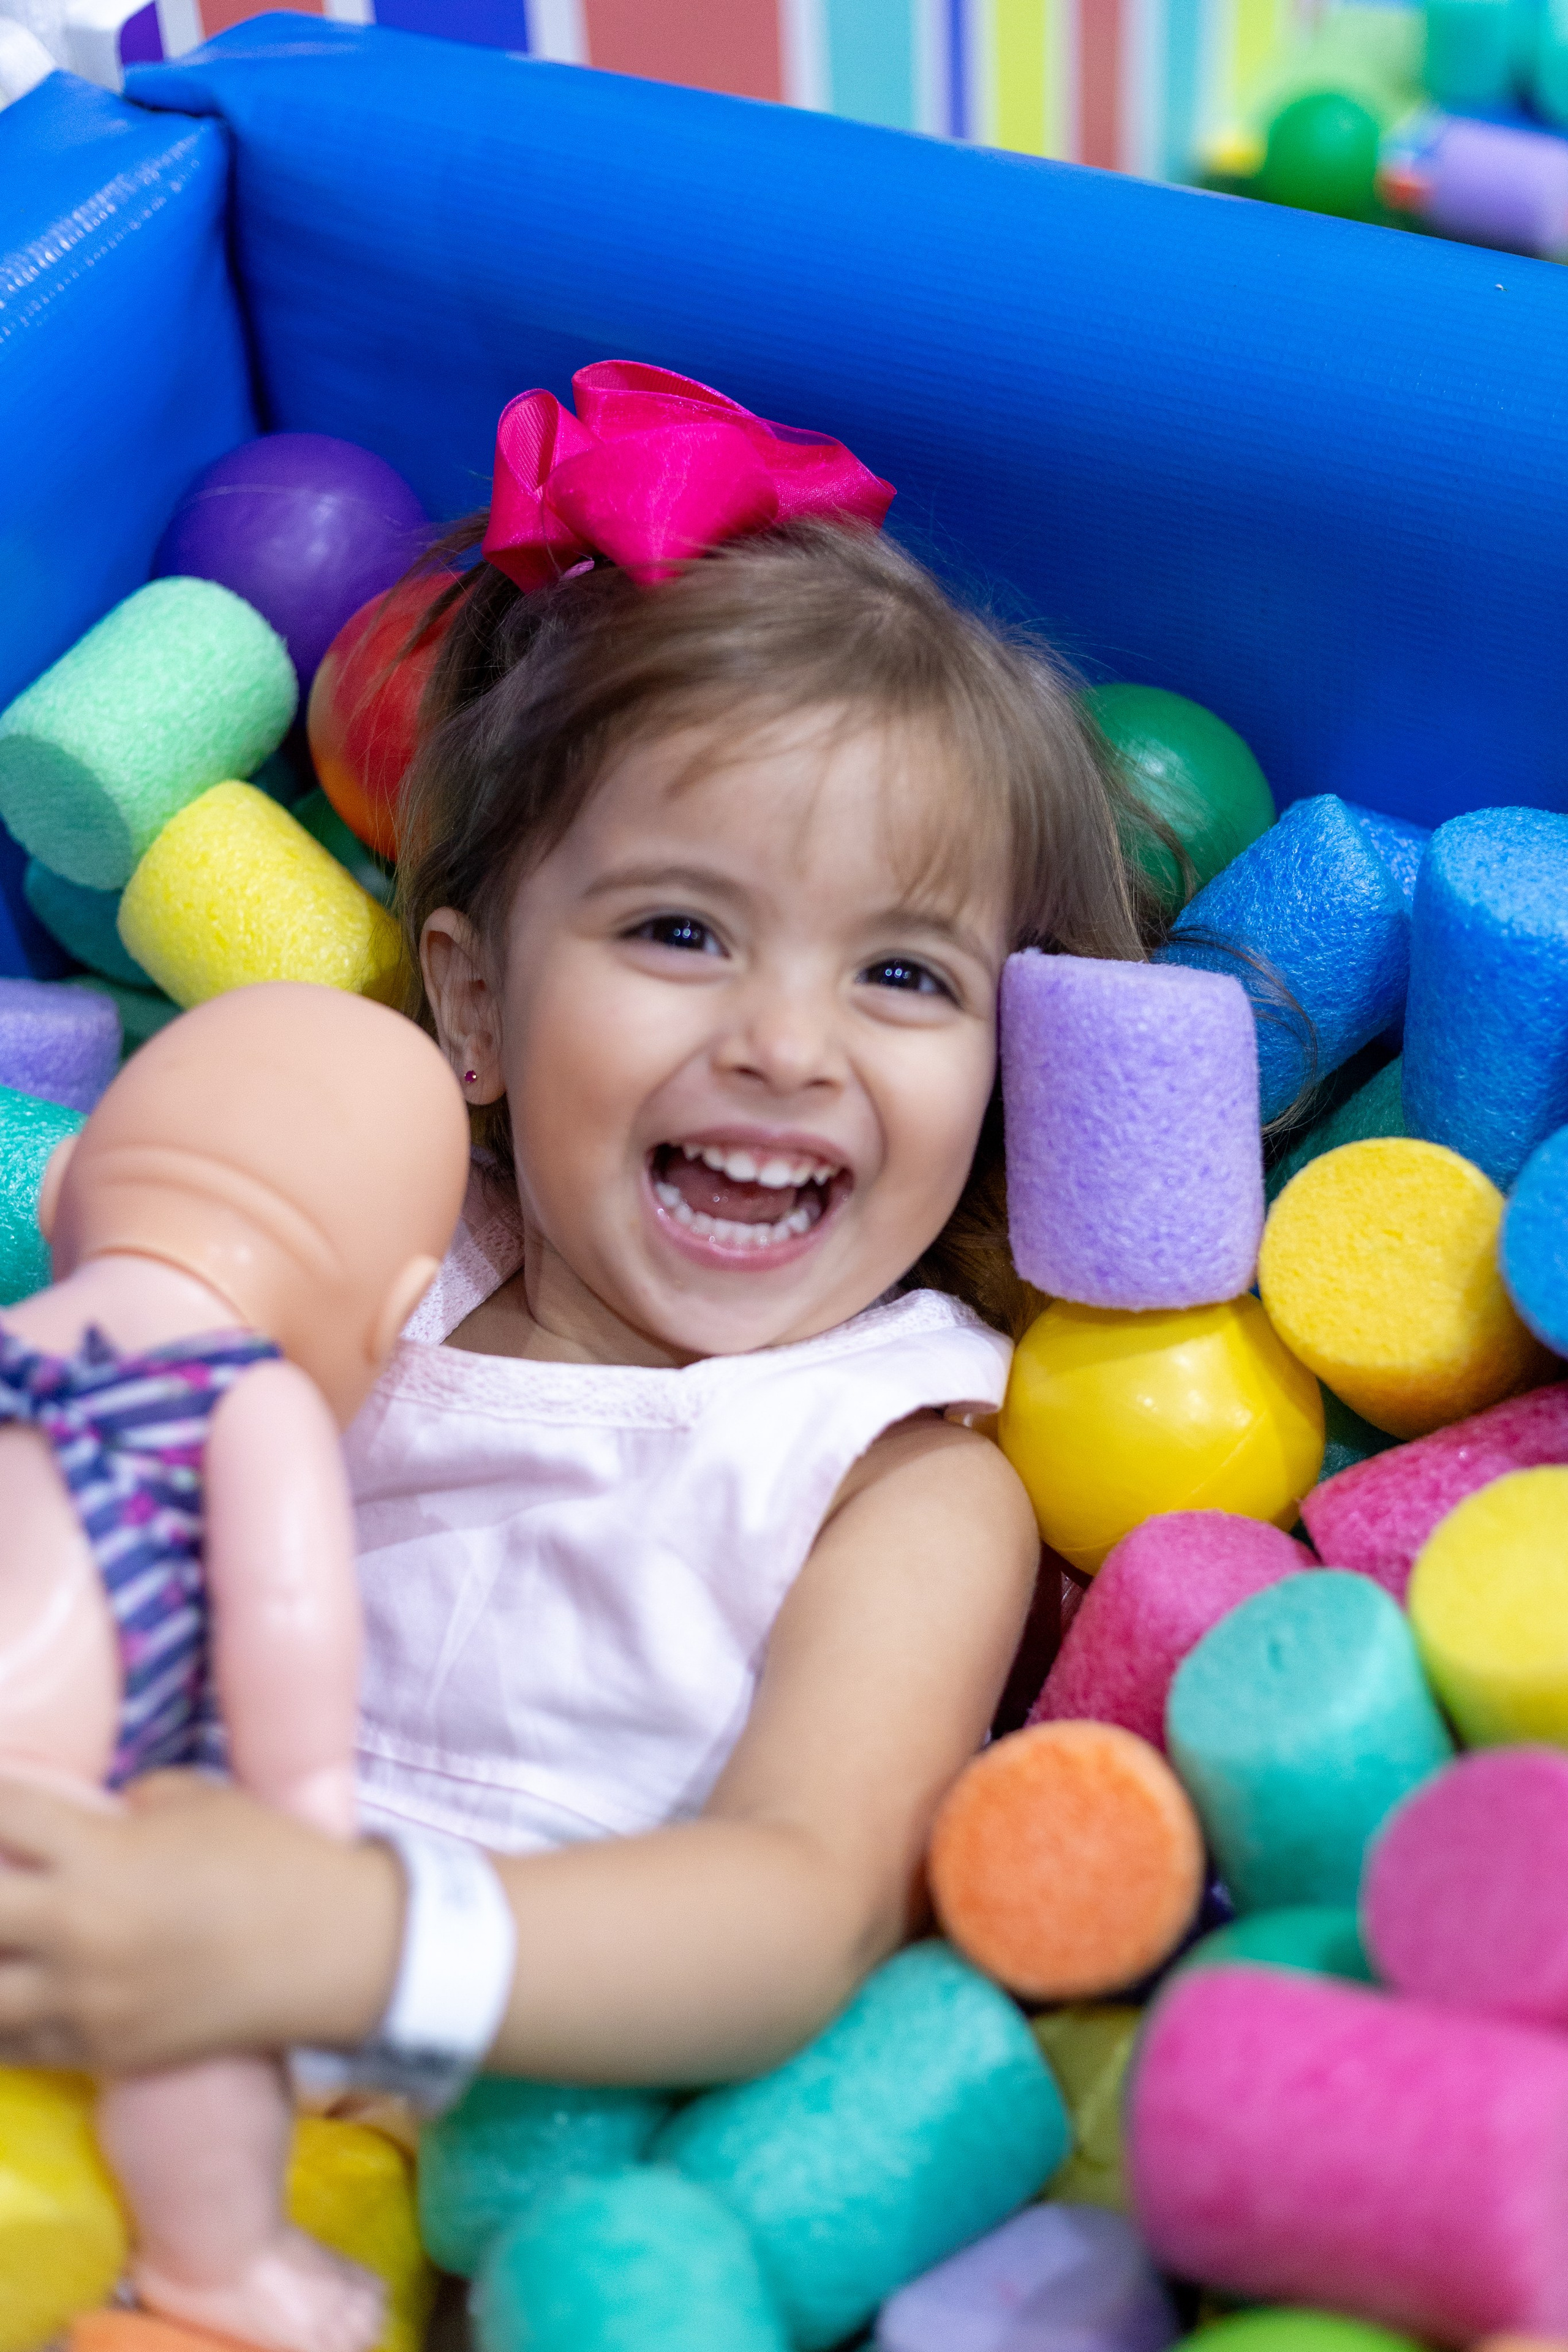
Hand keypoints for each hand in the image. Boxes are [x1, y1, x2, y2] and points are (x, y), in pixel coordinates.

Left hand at [0, 1773, 401, 2073]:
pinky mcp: (103, 2050)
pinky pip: (17, 2046)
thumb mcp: (195, 1799)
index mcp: (100, 1854)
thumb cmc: (269, 1856)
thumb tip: (79, 1820)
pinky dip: (8, 2019)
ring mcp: (85, 2001)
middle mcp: (77, 1930)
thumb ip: (123, 1804)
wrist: (331, 1949)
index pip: (1, 1814)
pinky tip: (21, 1993)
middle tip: (4, 1876)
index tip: (0, 1802)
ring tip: (12, 1942)